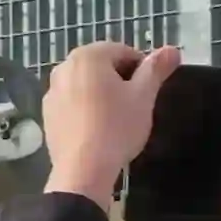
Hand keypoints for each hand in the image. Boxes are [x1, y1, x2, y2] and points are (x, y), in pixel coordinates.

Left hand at [42, 41, 181, 215]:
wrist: (83, 170)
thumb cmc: (117, 127)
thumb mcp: (144, 97)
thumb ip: (157, 69)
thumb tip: (172, 50)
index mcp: (88, 56)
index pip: (123, 52)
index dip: (142, 70)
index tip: (148, 93)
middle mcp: (64, 67)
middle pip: (102, 67)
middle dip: (120, 82)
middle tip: (134, 108)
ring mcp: (52, 91)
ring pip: (86, 86)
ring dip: (102, 96)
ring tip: (115, 122)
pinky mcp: (48, 115)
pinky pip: (73, 105)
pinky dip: (85, 111)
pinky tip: (97, 132)